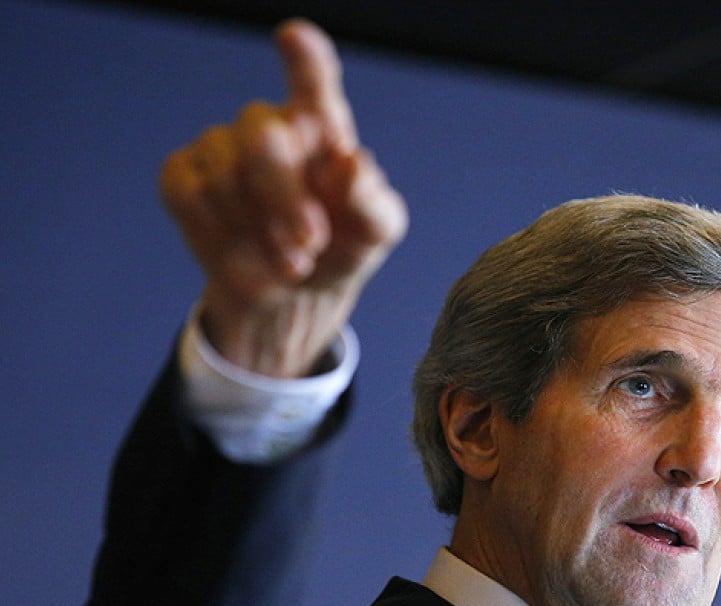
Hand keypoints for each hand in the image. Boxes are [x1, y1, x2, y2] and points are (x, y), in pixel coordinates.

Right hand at [160, 18, 406, 376]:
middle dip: (286, 199)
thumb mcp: (376, 232)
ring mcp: (221, 146)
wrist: (295, 294)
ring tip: (292, 263)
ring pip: (226, 177)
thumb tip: (353, 163)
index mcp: (323, 126)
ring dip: (260, 231)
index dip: (304, 58)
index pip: (312, 82)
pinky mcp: (182, 175)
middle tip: (311, 243)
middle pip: (264, 138)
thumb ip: (372, 200)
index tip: (293, 36)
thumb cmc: (342, 248)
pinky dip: (220, 233)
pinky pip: (190, 195)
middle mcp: (269, 125)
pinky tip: (243, 247)